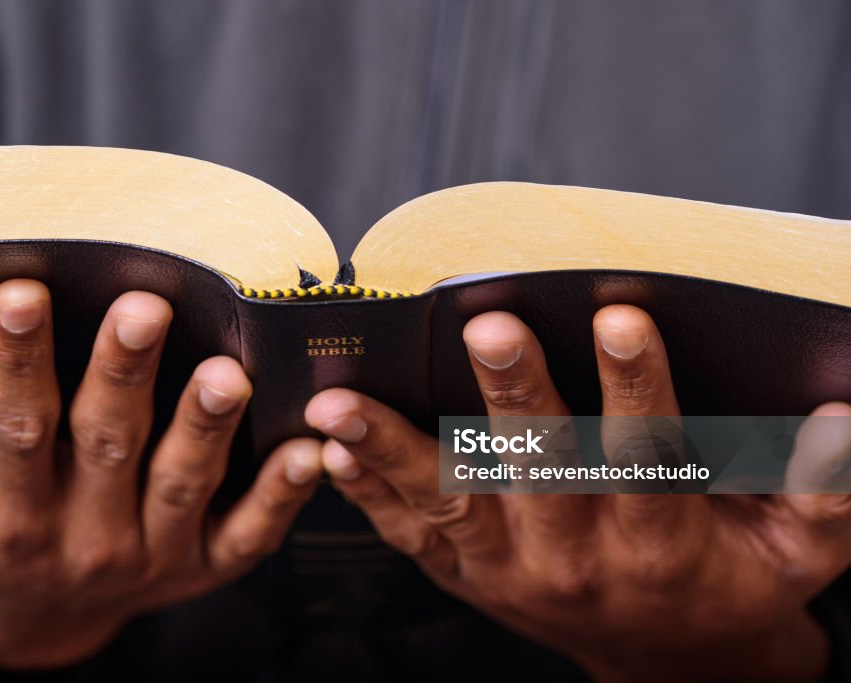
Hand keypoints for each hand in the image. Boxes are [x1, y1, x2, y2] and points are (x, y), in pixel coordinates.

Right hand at [0, 279, 322, 668]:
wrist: (28, 612)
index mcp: (7, 510)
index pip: (13, 427)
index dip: (13, 361)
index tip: (19, 295)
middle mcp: (83, 533)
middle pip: (106, 445)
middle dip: (123, 374)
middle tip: (143, 309)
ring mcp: (152, 551)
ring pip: (183, 483)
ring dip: (206, 427)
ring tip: (227, 373)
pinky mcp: (205, 562)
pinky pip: (249, 533)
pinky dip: (281, 496)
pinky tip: (309, 451)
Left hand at [306, 304, 850, 682]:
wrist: (668, 659)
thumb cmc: (731, 580)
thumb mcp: (795, 554)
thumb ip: (819, 495)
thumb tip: (841, 421)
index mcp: (661, 543)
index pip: (650, 459)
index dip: (639, 389)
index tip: (623, 319)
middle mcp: (576, 557)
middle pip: (541, 472)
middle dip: (517, 398)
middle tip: (492, 328)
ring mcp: (509, 569)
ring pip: (450, 502)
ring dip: (394, 450)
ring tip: (343, 404)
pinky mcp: (465, 573)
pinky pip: (409, 534)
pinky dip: (367, 494)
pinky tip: (327, 451)